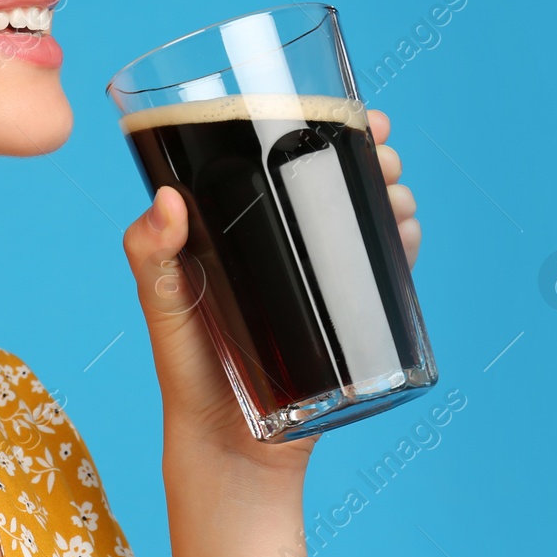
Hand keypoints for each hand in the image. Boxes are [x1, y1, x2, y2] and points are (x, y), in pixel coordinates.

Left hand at [122, 107, 419, 477]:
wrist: (228, 447)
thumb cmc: (184, 368)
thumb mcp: (158, 303)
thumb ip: (150, 252)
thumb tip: (168, 199)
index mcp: (234, 225)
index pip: (276, 158)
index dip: (313, 125)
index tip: (342, 109)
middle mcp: (278, 242)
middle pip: (328, 179)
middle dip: (364, 153)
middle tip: (382, 153)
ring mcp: (314, 277)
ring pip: (359, 216)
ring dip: (388, 193)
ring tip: (394, 193)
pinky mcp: (343, 315)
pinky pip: (379, 269)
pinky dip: (400, 244)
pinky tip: (406, 231)